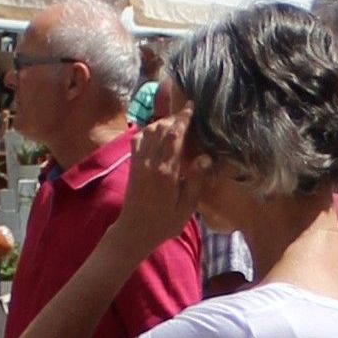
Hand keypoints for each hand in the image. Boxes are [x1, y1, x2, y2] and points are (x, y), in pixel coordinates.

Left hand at [109, 110, 203, 254]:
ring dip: (161, 122)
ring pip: (148, 131)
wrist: (134, 231)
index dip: (183, 118)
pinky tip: (156, 131)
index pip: (175, 137)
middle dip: (174, 117)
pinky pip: (138, 140)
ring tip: (174, 121)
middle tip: (186, 112)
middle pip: (161, 129)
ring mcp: (138, 163)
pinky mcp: (132, 165)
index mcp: (166, 172)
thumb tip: (205, 157)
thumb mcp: (187, 208)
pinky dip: (147, 130)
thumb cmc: (165, 223)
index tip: (191, 106)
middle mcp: (150, 163)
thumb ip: (196, 181)